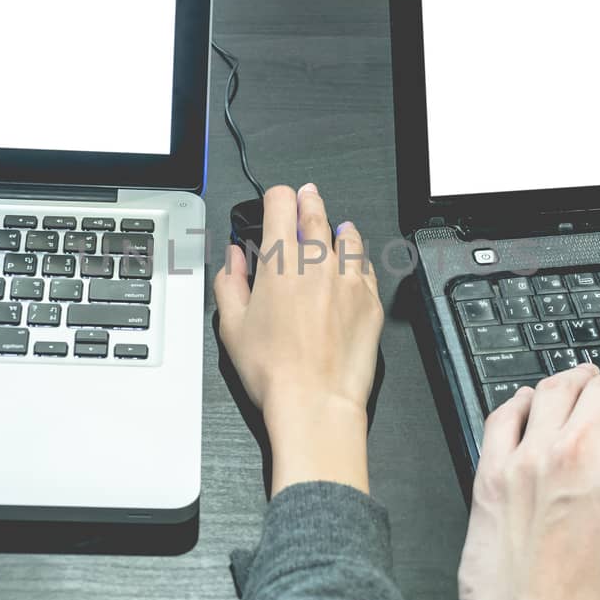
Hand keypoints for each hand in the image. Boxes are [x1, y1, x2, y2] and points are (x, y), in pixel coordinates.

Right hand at [213, 183, 382, 494]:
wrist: (314, 402)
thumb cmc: (273, 371)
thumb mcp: (231, 326)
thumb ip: (230, 283)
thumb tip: (233, 259)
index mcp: (280, 261)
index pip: (281, 203)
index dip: (276, 197)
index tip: (275, 202)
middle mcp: (318, 262)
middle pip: (317, 212)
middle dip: (308, 201)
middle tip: (306, 197)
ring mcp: (349, 280)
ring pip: (348, 236)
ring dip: (337, 228)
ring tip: (334, 229)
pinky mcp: (370, 301)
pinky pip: (366, 267)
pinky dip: (357, 261)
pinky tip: (351, 267)